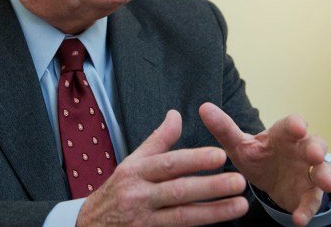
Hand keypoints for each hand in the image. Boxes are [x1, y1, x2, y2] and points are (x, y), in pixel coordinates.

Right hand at [77, 110, 248, 226]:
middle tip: (240, 181)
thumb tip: (176, 114)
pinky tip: (219, 223)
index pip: (169, 163)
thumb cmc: (117, 189)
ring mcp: (142, 220)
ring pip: (182, 216)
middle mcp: (138, 195)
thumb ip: (157, 140)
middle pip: (178, 191)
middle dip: (211, 187)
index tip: (221, 155)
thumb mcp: (132, 162)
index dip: (195, 159)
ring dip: (214, 211)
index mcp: (135, 171)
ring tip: (240, 205)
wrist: (89, 226)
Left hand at [199, 102, 330, 225]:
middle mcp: (300, 150)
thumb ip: (224, 128)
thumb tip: (204, 108)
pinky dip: (308, 210)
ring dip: (325, 175)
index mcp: (283, 135)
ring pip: (323, 170)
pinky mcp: (308, 194)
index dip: (296, 124)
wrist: (270, 180)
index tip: (298, 126)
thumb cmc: (258, 155)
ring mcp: (307, 172)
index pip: (292, 125)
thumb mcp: (239, 144)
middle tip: (316, 153)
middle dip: (316, 148)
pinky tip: (299, 219)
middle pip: (314, 145)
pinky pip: (311, 201)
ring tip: (325, 183)